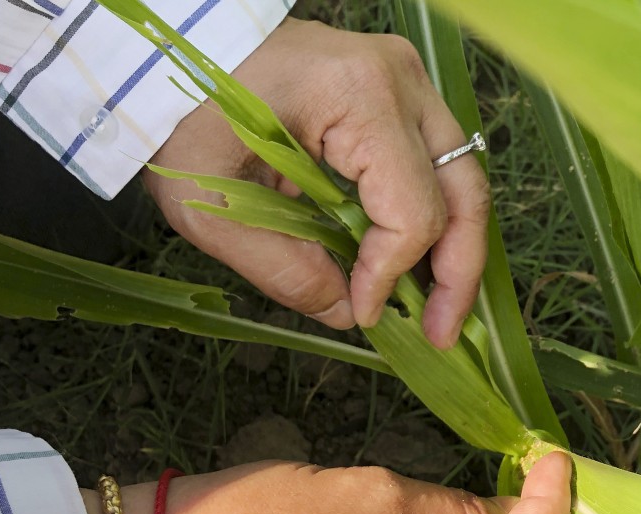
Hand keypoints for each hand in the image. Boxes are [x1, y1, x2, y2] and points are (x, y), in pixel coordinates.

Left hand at [144, 18, 489, 348]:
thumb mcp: (214, 206)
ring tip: (439, 308)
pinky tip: (417, 262)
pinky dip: (434, 218)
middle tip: (442, 332)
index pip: (410, 210)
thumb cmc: (184, 114)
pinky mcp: (401, 94)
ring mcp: (408, 81)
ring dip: (455, 248)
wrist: (177, 54)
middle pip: (463, 193)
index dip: (391, 274)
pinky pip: (437, 166)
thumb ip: (283, 270)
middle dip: (458, 273)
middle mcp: (402, 81)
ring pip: (462, 180)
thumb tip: (346, 312)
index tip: (361, 311)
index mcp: (359, 96)